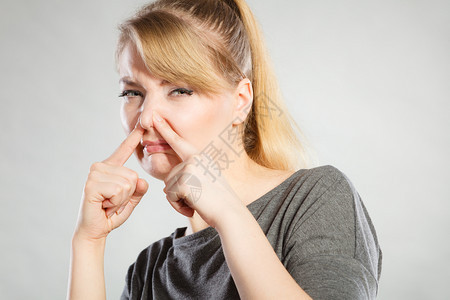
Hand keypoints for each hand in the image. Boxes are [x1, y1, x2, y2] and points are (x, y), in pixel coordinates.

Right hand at [74, 123, 148, 239]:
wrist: (95, 230)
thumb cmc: (111, 214)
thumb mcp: (131, 199)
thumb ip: (139, 189)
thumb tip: (141, 181)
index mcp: (110, 167)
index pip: (124, 150)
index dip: (133, 138)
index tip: (141, 123)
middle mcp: (100, 167)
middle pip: (133, 175)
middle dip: (128, 194)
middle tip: (112, 202)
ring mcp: (94, 175)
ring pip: (127, 184)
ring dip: (121, 200)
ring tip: (108, 204)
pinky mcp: (91, 185)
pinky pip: (119, 191)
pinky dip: (116, 203)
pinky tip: (104, 205)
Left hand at [153, 111, 243, 228]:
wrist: (230, 213)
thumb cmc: (219, 201)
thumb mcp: (205, 181)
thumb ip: (187, 178)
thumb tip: (164, 187)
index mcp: (200, 156)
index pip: (178, 141)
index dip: (165, 129)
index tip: (154, 116)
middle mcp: (194, 158)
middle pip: (169, 176)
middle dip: (177, 192)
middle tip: (197, 199)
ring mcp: (188, 169)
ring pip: (168, 188)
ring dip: (178, 200)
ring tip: (197, 203)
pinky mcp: (182, 182)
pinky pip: (169, 197)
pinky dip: (178, 206)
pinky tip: (193, 207)